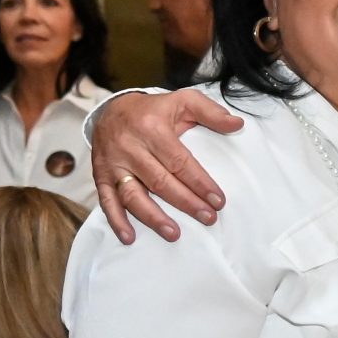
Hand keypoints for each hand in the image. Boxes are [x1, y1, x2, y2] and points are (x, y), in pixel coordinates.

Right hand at [92, 89, 241, 243]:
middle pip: (160, 181)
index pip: (179, 162)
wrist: (111, 109)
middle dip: (186, 202)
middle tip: (208, 218)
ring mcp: (113, 164)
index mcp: (152, 129)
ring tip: (173, 233)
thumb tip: (237, 123)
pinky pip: (107, 200)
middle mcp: (130, 147)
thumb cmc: (153, 110)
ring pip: (133, 194)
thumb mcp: (183, 100)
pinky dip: (116, 220)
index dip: (200, 183)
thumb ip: (211, 112)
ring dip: (153, 217)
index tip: (218, 200)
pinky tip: (130, 237)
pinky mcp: (100, 175)